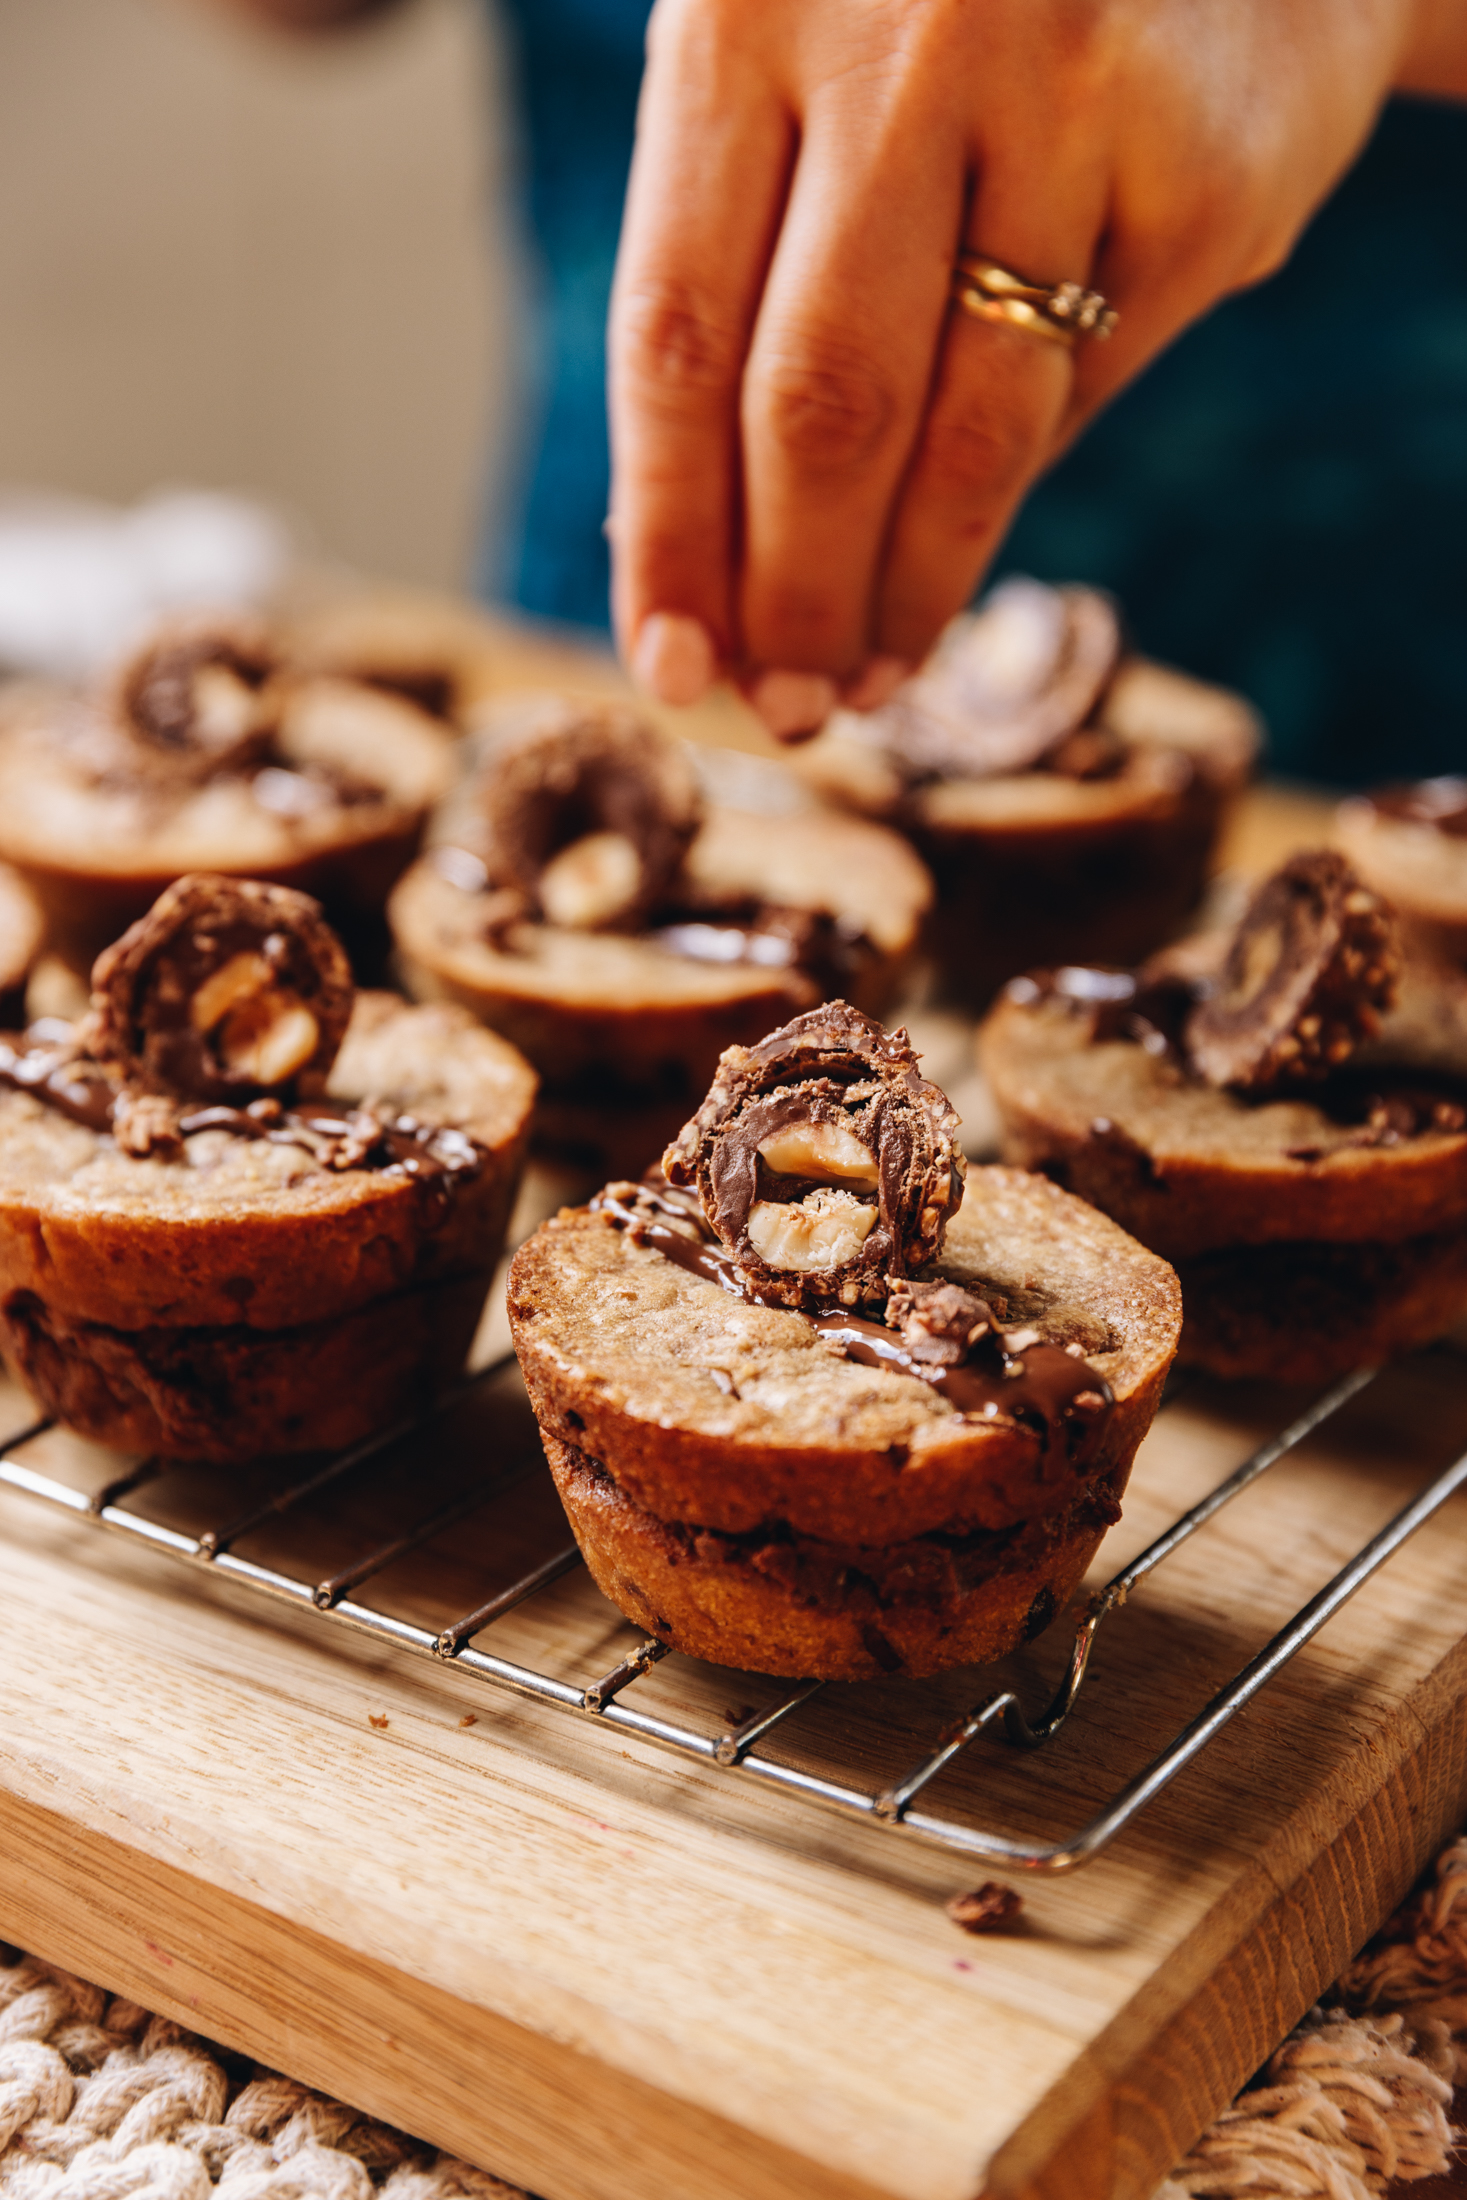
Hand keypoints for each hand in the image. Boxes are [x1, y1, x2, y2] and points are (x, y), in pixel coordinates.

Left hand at [609, 0, 1435, 736]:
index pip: (678, 331)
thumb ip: (738, 279)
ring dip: (908, 590)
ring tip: (866, 678)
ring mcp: (1073, 99)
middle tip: (784, 704)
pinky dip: (1009, 493)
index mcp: (749, 9)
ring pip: (969, 431)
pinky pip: (1079, 396)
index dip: (670, 527)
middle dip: (792, 595)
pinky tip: (958, 549)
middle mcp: (909, 39)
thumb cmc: (938, 29)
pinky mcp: (1199, 175)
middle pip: (822, 402)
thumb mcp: (801, 87)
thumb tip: (693, 576)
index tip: (668, 665)